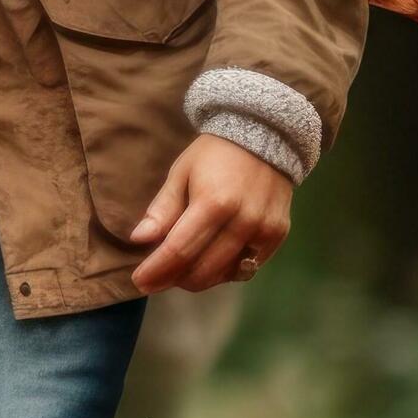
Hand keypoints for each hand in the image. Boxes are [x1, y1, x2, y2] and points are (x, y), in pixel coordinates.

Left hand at [130, 135, 293, 293]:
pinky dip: (224, 272)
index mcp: (214, 203)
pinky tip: (209, 264)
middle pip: (202, 269)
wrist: (266, 136)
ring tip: (179, 273)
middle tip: (156, 278)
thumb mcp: (181, 173)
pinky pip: (247, 268)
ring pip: (224, 274)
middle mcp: (243, 221)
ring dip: (198, 279)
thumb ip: (162, 209)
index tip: (138, 281)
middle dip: (173, 279)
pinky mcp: (278, 235)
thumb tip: (139, 240)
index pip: (179, 250)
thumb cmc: (214, 155)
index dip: (156, 270)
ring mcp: (264, 230)